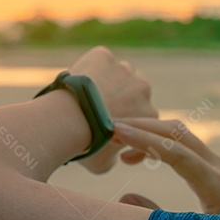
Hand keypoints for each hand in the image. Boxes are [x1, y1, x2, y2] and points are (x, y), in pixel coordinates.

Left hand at [66, 47, 156, 173]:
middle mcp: (143, 88)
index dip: (125, 121)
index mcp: (150, 114)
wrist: (69, 119)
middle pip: (131, 91)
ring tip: (84, 95)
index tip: (108, 127)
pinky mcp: (104, 55)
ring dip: (106, 81)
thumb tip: (113, 156)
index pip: (141, 116)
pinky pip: (98, 59)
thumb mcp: (105, 163)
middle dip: (118, 99)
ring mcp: (124, 69)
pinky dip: (89, 67)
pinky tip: (76, 80)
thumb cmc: (87, 145)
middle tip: (95, 110)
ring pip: (116, 72)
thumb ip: (116, 155)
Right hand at [110, 117, 219, 214]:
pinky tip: (131, 158)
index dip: (144, 140)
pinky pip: (181, 148)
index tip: (115, 131)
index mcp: (218, 187)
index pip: (177, 153)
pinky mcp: (213, 172)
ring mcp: (219, 168)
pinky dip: (156, 146)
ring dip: (146, 133)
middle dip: (142, 127)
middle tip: (106, 129)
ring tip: (113, 142)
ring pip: (179, 137)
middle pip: (178, 135)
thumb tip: (125, 197)